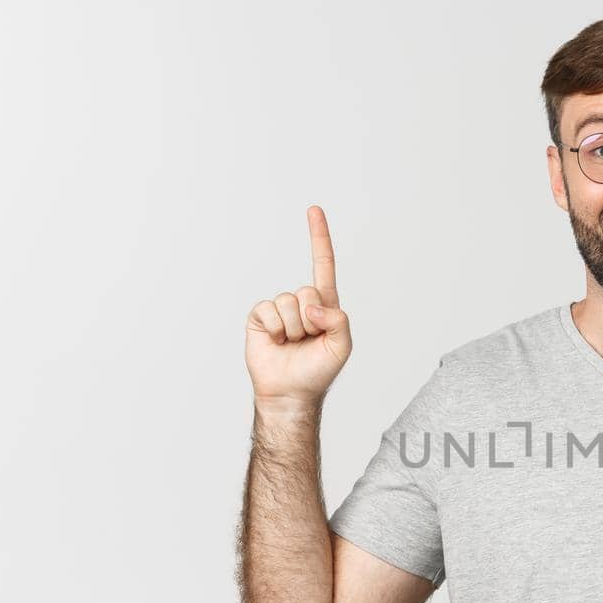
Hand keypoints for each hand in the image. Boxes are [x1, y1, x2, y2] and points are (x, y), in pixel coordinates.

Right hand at [245, 206, 352, 408]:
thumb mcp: (342, 346)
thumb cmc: (319, 371)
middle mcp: (301, 302)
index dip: (319, 237)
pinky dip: (274, 329)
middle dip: (310, 319)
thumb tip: (312, 305)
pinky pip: (268, 310)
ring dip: (292, 328)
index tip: (313, 210)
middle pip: (307, 291)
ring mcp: (279, 309)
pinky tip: (276, 343)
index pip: (323, 264)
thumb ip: (339, 319)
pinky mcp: (260, 317)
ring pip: (288, 302)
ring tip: (292, 344)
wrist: (291, 392)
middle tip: (308, 340)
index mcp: (324, 304)